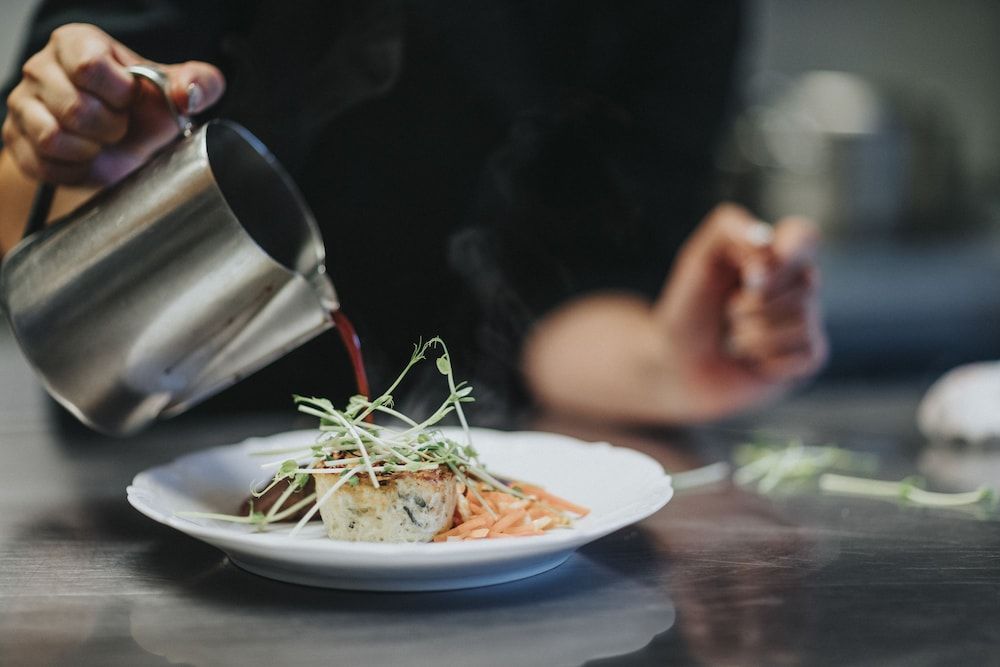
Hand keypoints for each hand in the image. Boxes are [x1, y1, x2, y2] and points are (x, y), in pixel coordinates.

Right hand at [2, 23, 224, 185]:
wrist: (118, 150)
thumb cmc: (144, 113)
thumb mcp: (178, 95)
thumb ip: (199, 84)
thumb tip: (189, 93)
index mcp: (78, 42)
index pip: (89, 67)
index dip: (119, 94)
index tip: (130, 100)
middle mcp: (42, 66)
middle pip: (74, 108)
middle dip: (110, 129)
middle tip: (119, 127)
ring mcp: (23, 103)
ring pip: (52, 137)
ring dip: (90, 151)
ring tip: (101, 142)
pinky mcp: (16, 138)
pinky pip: (42, 163)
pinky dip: (72, 170)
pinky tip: (85, 159)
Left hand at [654, 203, 827, 420]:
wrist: (677, 362)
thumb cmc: (690, 306)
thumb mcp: (698, 257)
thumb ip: (729, 228)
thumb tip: (767, 240)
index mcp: (777, 253)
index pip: (805, 236)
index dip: (786, 255)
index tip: (751, 276)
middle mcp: (799, 283)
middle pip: (806, 284)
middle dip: (752, 304)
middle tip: (727, 311)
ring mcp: (808, 319)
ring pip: (803, 322)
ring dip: (752, 333)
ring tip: (732, 336)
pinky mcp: (809, 356)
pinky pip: (805, 354)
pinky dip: (765, 359)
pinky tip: (749, 359)